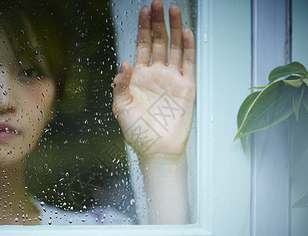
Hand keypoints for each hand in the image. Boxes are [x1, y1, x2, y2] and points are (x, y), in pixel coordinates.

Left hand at [112, 0, 195, 160]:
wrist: (156, 150)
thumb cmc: (138, 132)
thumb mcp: (120, 108)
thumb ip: (120, 85)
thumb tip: (124, 63)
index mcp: (139, 78)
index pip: (142, 46)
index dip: (142, 29)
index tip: (143, 11)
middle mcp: (156, 75)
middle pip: (158, 42)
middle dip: (157, 22)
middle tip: (157, 3)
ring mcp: (172, 79)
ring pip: (174, 48)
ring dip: (173, 29)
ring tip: (173, 10)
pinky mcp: (186, 87)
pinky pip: (187, 64)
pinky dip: (187, 48)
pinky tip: (185, 34)